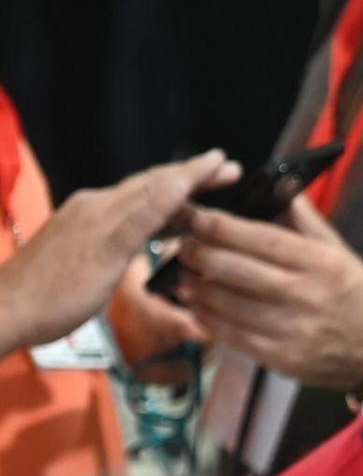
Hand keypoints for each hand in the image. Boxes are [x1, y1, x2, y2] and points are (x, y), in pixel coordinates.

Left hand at [0, 150, 237, 354]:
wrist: (4, 314)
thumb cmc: (57, 296)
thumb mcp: (108, 257)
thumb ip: (145, 216)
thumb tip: (179, 180)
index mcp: (105, 208)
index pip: (159, 181)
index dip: (195, 171)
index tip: (225, 161)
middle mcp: (95, 205)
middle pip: (150, 185)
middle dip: (190, 178)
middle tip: (226, 173)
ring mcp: (83, 220)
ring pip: (138, 200)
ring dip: (173, 196)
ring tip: (203, 199)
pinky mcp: (76, 235)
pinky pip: (124, 214)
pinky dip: (152, 213)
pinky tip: (159, 225)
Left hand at [174, 194, 362, 390]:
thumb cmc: (356, 293)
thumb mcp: (340, 251)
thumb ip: (305, 220)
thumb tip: (279, 185)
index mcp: (322, 263)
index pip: (264, 240)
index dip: (225, 228)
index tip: (198, 217)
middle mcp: (306, 294)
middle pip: (239, 270)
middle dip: (202, 254)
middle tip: (182, 244)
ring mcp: (291, 329)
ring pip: (229, 304)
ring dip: (198, 288)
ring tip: (183, 274)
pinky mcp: (280, 357)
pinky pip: (233, 336)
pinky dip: (208, 320)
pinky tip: (196, 307)